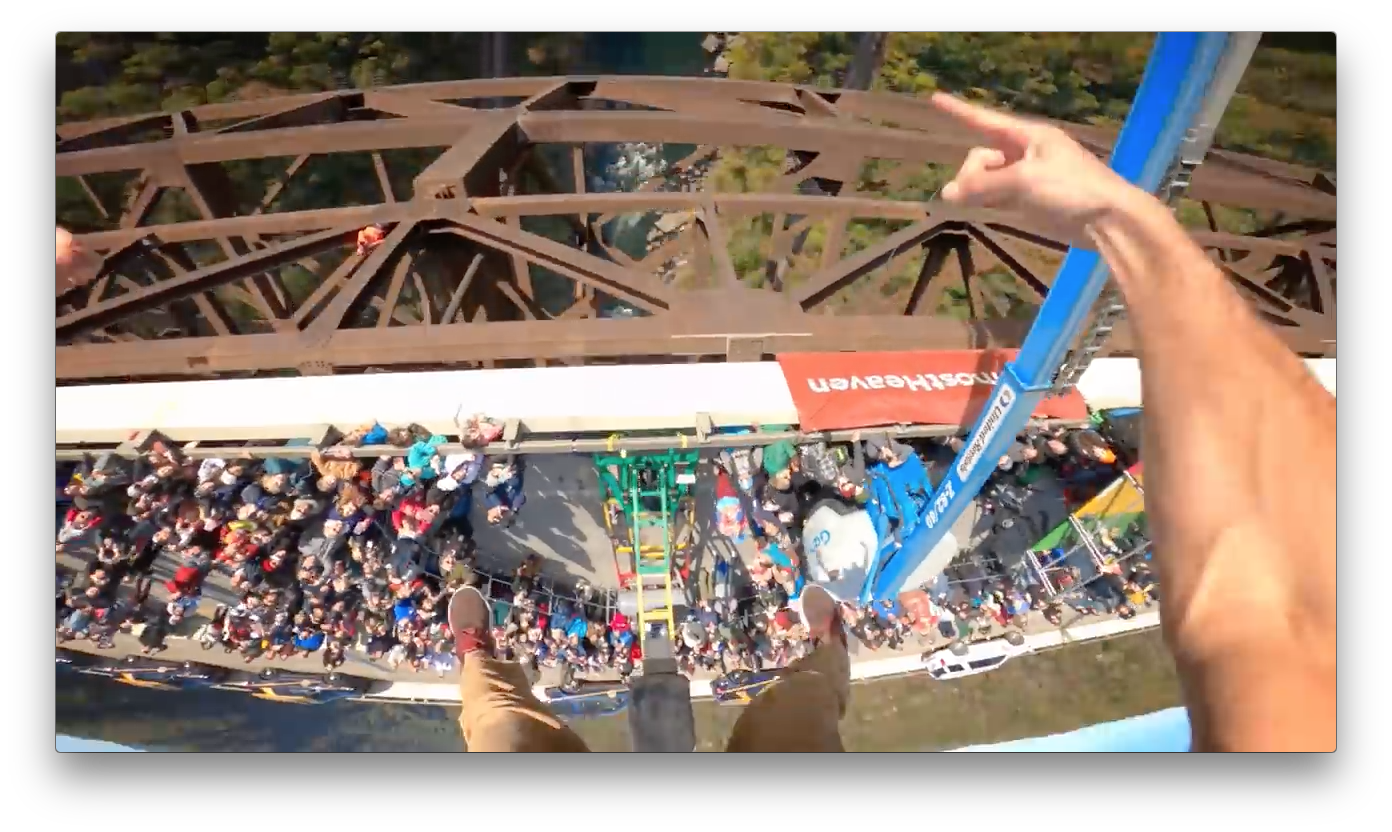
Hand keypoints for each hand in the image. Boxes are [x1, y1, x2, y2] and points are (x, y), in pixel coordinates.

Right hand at [932, 93, 1142, 241]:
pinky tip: (974, 206)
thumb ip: (984, 185)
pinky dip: (986, 199)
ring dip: (975, 187)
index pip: (986, 120)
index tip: (934, 99)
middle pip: (983, 156)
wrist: (1107, 220)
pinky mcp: (1031, 201)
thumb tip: (946, 193)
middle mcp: (1027, 152)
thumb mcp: (1023, 181)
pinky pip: (998, 194)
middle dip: (971, 172)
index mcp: (1030, 136)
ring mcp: (1028, 177)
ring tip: (965, 202)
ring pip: (988, 177)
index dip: (959, 111)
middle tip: (967, 195)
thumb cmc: (1071, 189)